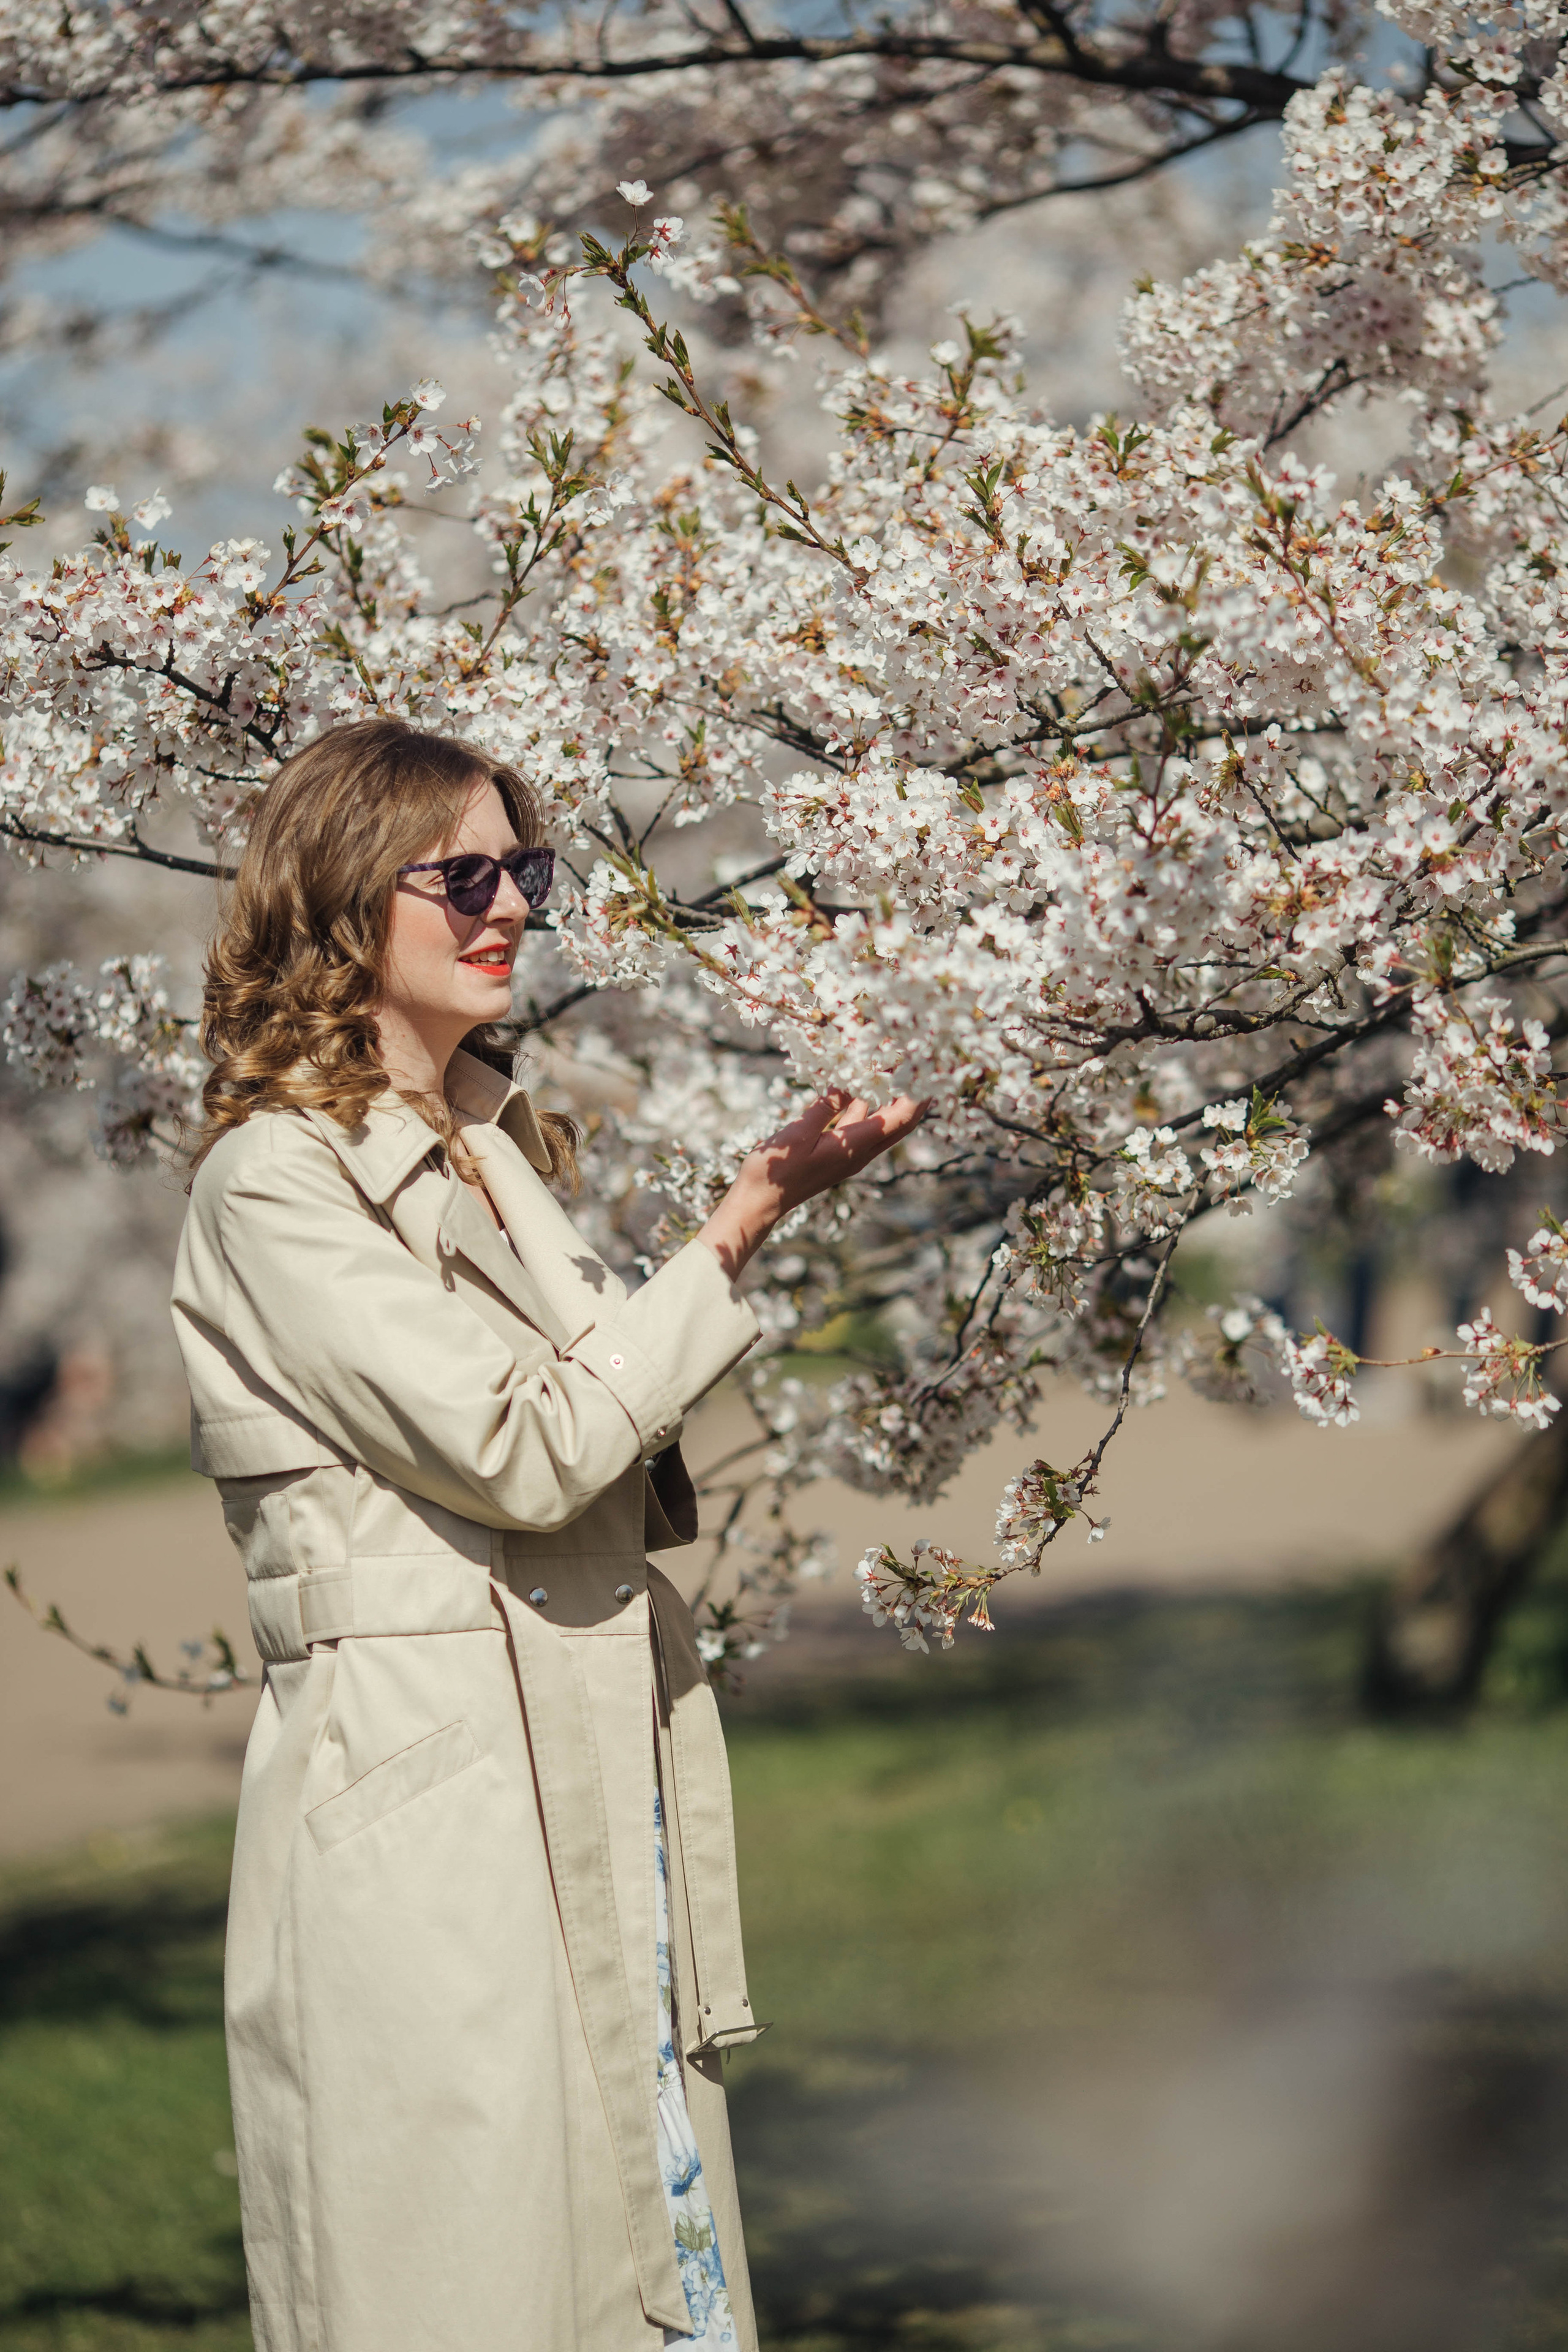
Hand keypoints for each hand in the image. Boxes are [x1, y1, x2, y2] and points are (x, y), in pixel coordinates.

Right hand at [698, 1090, 925, 1279]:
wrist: (760, 1203)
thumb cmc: (775, 1171)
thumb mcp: (798, 1133)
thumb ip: (826, 1107)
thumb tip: (849, 1083)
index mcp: (855, 1146)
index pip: (901, 1118)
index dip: (919, 1094)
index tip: (928, 1069)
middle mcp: (860, 1152)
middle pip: (901, 1122)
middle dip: (916, 1095)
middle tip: (924, 1067)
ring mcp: (850, 1153)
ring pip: (883, 1124)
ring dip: (893, 1098)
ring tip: (894, 1069)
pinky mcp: (838, 1152)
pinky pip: (863, 1126)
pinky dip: (868, 1105)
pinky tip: (858, 1087)